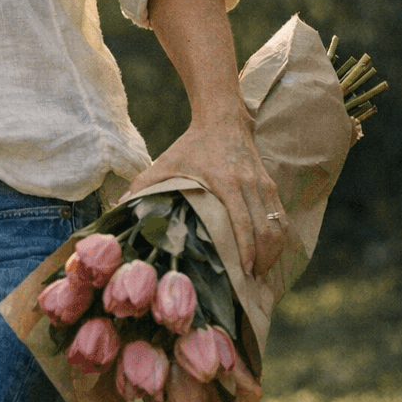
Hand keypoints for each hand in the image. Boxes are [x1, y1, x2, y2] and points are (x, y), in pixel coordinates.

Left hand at [125, 113, 285, 276]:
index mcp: (228, 183)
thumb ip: (144, 184)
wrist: (223, 121)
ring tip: (262, 271)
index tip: (244, 271)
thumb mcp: (165, 162)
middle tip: (252, 281)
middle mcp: (251, 186)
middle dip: (263, 259)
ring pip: (279, 226)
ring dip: (274, 252)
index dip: (247, 250)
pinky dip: (279, 238)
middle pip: (267, 231)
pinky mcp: (271, 186)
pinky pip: (281, 218)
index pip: (244, 224)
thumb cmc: (191, 145)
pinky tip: (270, 252)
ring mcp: (265, 186)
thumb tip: (119, 205)